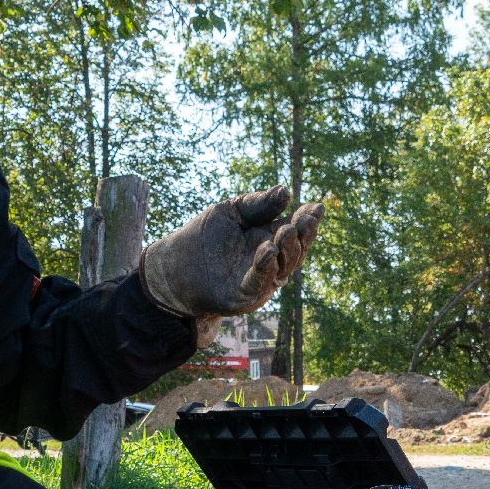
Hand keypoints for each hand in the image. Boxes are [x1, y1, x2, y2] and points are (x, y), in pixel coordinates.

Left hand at [140, 185, 323, 335]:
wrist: (173, 266)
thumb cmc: (204, 237)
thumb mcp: (231, 212)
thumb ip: (258, 204)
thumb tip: (286, 192)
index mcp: (271, 238)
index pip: (297, 230)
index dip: (308, 221)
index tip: (316, 208)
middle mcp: (271, 262)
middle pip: (296, 250)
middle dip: (303, 234)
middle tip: (303, 219)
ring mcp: (261, 281)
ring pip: (283, 267)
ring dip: (287, 249)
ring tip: (286, 230)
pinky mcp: (245, 296)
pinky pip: (260, 282)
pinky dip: (266, 267)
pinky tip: (268, 250)